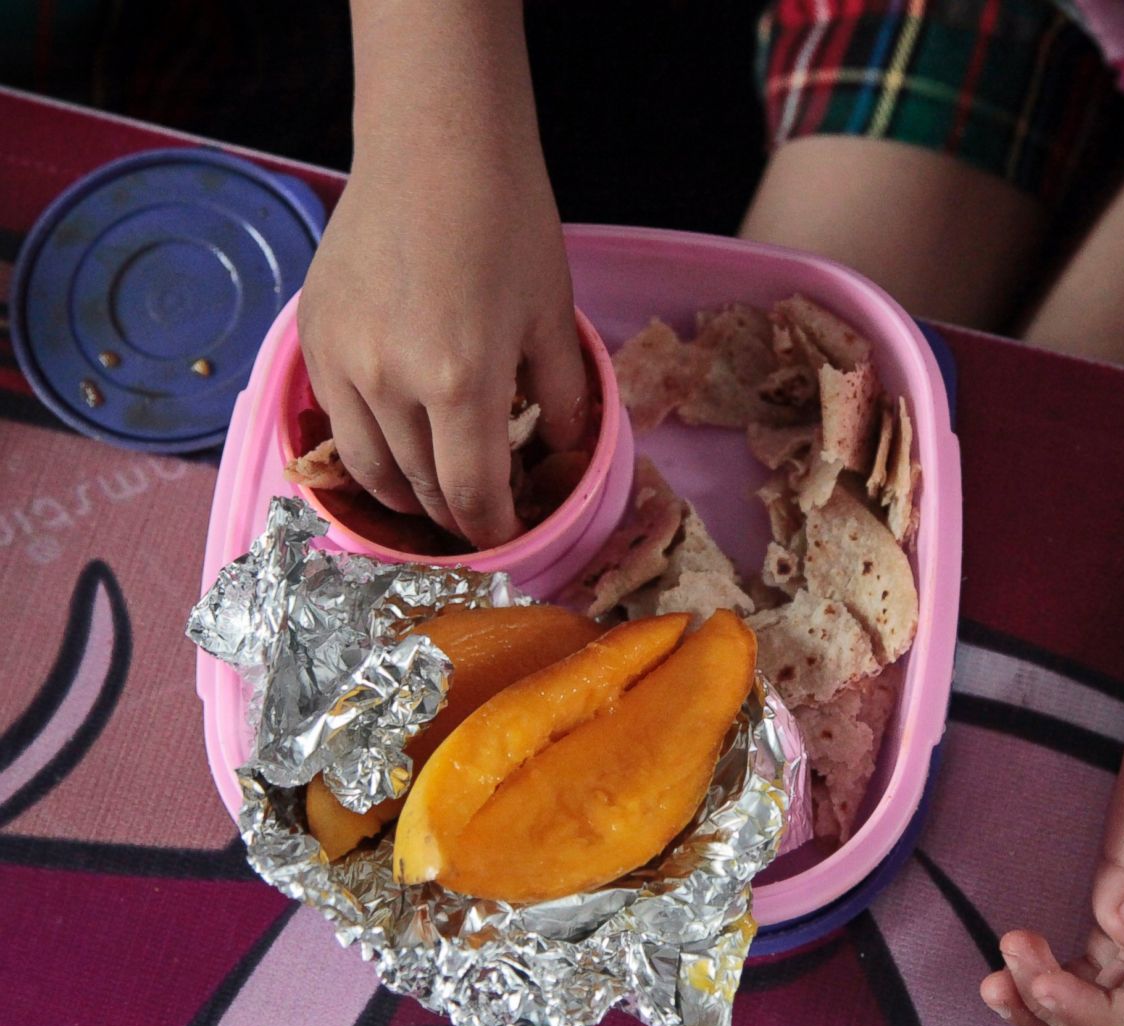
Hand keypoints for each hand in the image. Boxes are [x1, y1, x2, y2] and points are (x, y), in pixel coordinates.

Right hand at [298, 105, 587, 548]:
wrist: (436, 146)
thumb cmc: (509, 223)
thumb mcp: (555, 316)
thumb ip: (564, 399)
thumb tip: (564, 456)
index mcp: (461, 382)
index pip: (470, 495)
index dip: (492, 529)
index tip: (507, 535)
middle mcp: (390, 382)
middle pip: (419, 489)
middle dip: (454, 516)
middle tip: (479, 517)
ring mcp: (341, 360)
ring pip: (368, 467)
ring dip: (405, 494)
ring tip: (434, 493)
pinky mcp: (311, 336)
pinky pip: (335, 420)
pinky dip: (367, 446)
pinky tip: (396, 441)